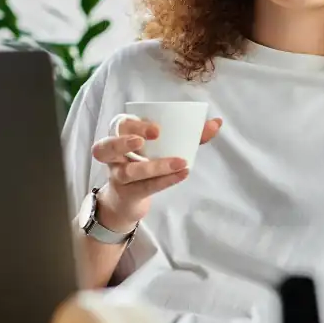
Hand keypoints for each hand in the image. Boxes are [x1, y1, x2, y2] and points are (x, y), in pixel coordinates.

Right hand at [90, 117, 221, 230]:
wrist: (129, 199)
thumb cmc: (147, 163)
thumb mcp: (164, 147)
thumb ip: (190, 135)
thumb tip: (217, 122)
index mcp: (121, 137)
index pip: (120, 125)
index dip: (134, 125)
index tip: (157, 129)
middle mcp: (113, 156)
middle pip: (107, 146)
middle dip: (127, 140)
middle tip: (155, 135)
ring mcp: (117, 177)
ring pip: (129, 172)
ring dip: (156, 166)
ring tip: (180, 162)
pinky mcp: (127, 194)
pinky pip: (144, 188)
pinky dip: (165, 181)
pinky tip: (182, 175)